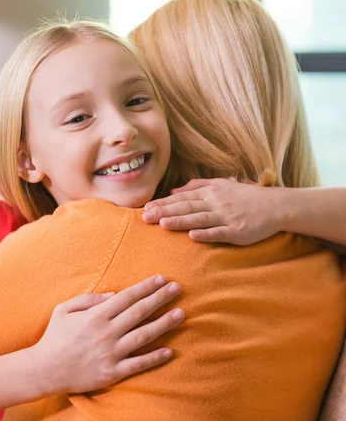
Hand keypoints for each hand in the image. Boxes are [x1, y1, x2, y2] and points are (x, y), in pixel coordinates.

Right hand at [34, 275, 183, 393]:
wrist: (44, 370)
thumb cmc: (54, 337)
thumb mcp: (64, 310)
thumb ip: (88, 299)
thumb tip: (113, 294)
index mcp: (96, 316)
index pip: (127, 297)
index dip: (145, 287)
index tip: (161, 279)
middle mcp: (106, 333)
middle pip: (139, 312)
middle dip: (160, 299)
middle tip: (177, 289)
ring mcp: (111, 353)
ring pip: (143, 336)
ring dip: (164, 324)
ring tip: (181, 314)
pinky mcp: (112, 373)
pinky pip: (138, 364)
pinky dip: (154, 358)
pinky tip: (170, 351)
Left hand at [143, 179, 282, 244]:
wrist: (275, 206)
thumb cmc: (246, 197)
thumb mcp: (222, 185)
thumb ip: (197, 186)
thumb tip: (173, 191)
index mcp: (211, 192)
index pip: (182, 197)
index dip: (163, 203)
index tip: (146, 207)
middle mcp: (216, 203)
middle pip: (186, 207)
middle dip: (165, 211)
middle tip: (146, 217)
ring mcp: (226, 217)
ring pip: (199, 218)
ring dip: (181, 221)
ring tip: (163, 223)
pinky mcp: (237, 231)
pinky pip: (219, 233)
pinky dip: (206, 234)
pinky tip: (193, 236)